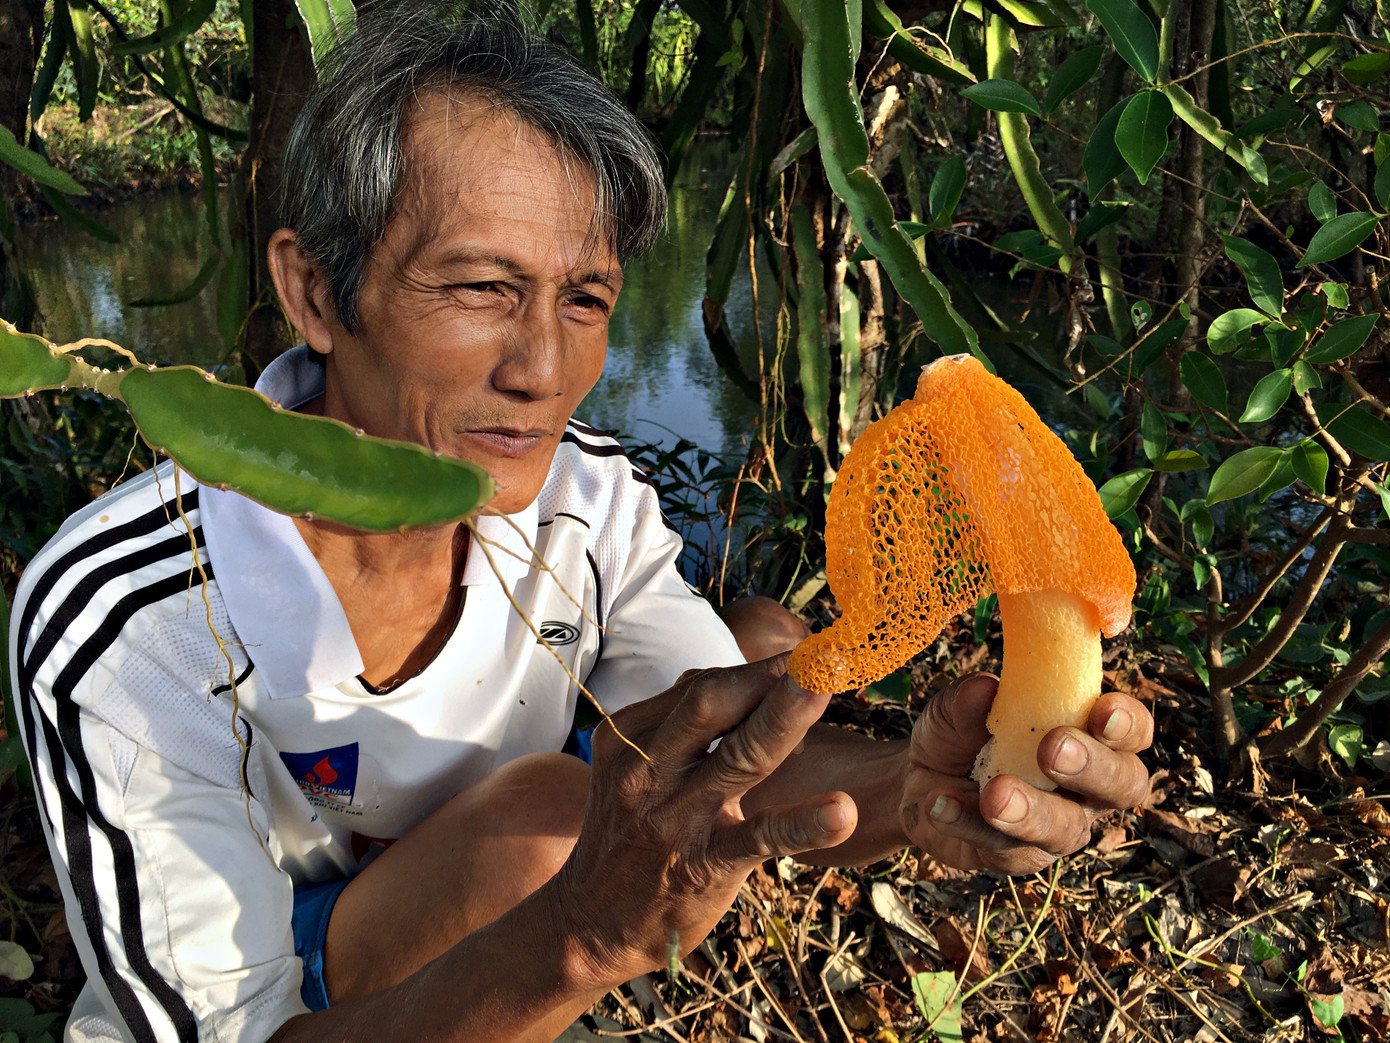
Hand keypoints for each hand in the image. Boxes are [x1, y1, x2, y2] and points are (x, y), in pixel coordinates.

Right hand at [549, 656, 857, 988]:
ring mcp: (676, 817)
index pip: (699, 687)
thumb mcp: (636, 769)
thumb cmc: (628, 834)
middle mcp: (647, 769)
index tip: (805, 653)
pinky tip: (842, 811)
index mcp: (630, 737)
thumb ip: (682, 726)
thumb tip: (745, 681)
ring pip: (739, 756)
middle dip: (769, 674)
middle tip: (821, 653)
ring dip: (786, 715)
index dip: (757, 669)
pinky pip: (759, 837)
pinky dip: (803, 822)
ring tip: (826, 684)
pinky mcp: (704, 864)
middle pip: (713, 705)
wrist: (587, 924)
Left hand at [897, 675, 1151, 873]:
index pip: (1132, 731)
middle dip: (1093, 767)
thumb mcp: (956, 708)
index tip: (1102, 709)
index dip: (1127, 722)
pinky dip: (969, 824)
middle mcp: (1088, 788)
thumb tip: (983, 690)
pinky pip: (1002, 847)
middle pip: (1122, 785)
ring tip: (993, 795)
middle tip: (1052, 749)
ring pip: (1064, 827)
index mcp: (1089, 736)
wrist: (918, 780)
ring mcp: (1058, 827)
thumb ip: (970, 699)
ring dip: (1031, 811)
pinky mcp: (1019, 857)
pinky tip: (940, 805)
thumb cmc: (960, 733)